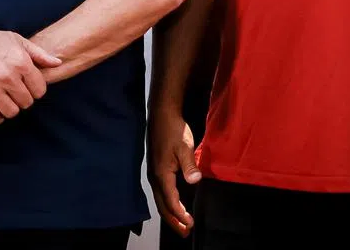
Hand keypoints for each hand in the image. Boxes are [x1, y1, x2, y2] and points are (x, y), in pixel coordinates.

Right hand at [0, 24, 60, 123]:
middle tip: (16, 95)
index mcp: (21, 63)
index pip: (39, 90)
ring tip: (5, 101)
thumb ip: (39, 54)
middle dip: (23, 100)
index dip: (36, 91)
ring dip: (10, 109)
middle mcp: (7, 77)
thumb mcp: (17, 41)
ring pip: (11, 112)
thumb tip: (58, 63)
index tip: (28, 88)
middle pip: (26, 102)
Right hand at [147, 109, 200, 235]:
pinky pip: (161, 194)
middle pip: (162, 206)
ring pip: (160, 201)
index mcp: (161, 174)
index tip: (190, 223)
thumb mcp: (184, 146)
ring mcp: (154, 174)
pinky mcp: (156, 170)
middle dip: (173, 221)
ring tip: (181, 225)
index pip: (170, 201)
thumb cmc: (174, 130)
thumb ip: (189, 165)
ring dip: (170, 215)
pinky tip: (174, 206)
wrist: (162, 115)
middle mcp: (155, 177)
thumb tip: (195, 181)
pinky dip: (168, 204)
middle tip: (185, 233)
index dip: (180, 214)